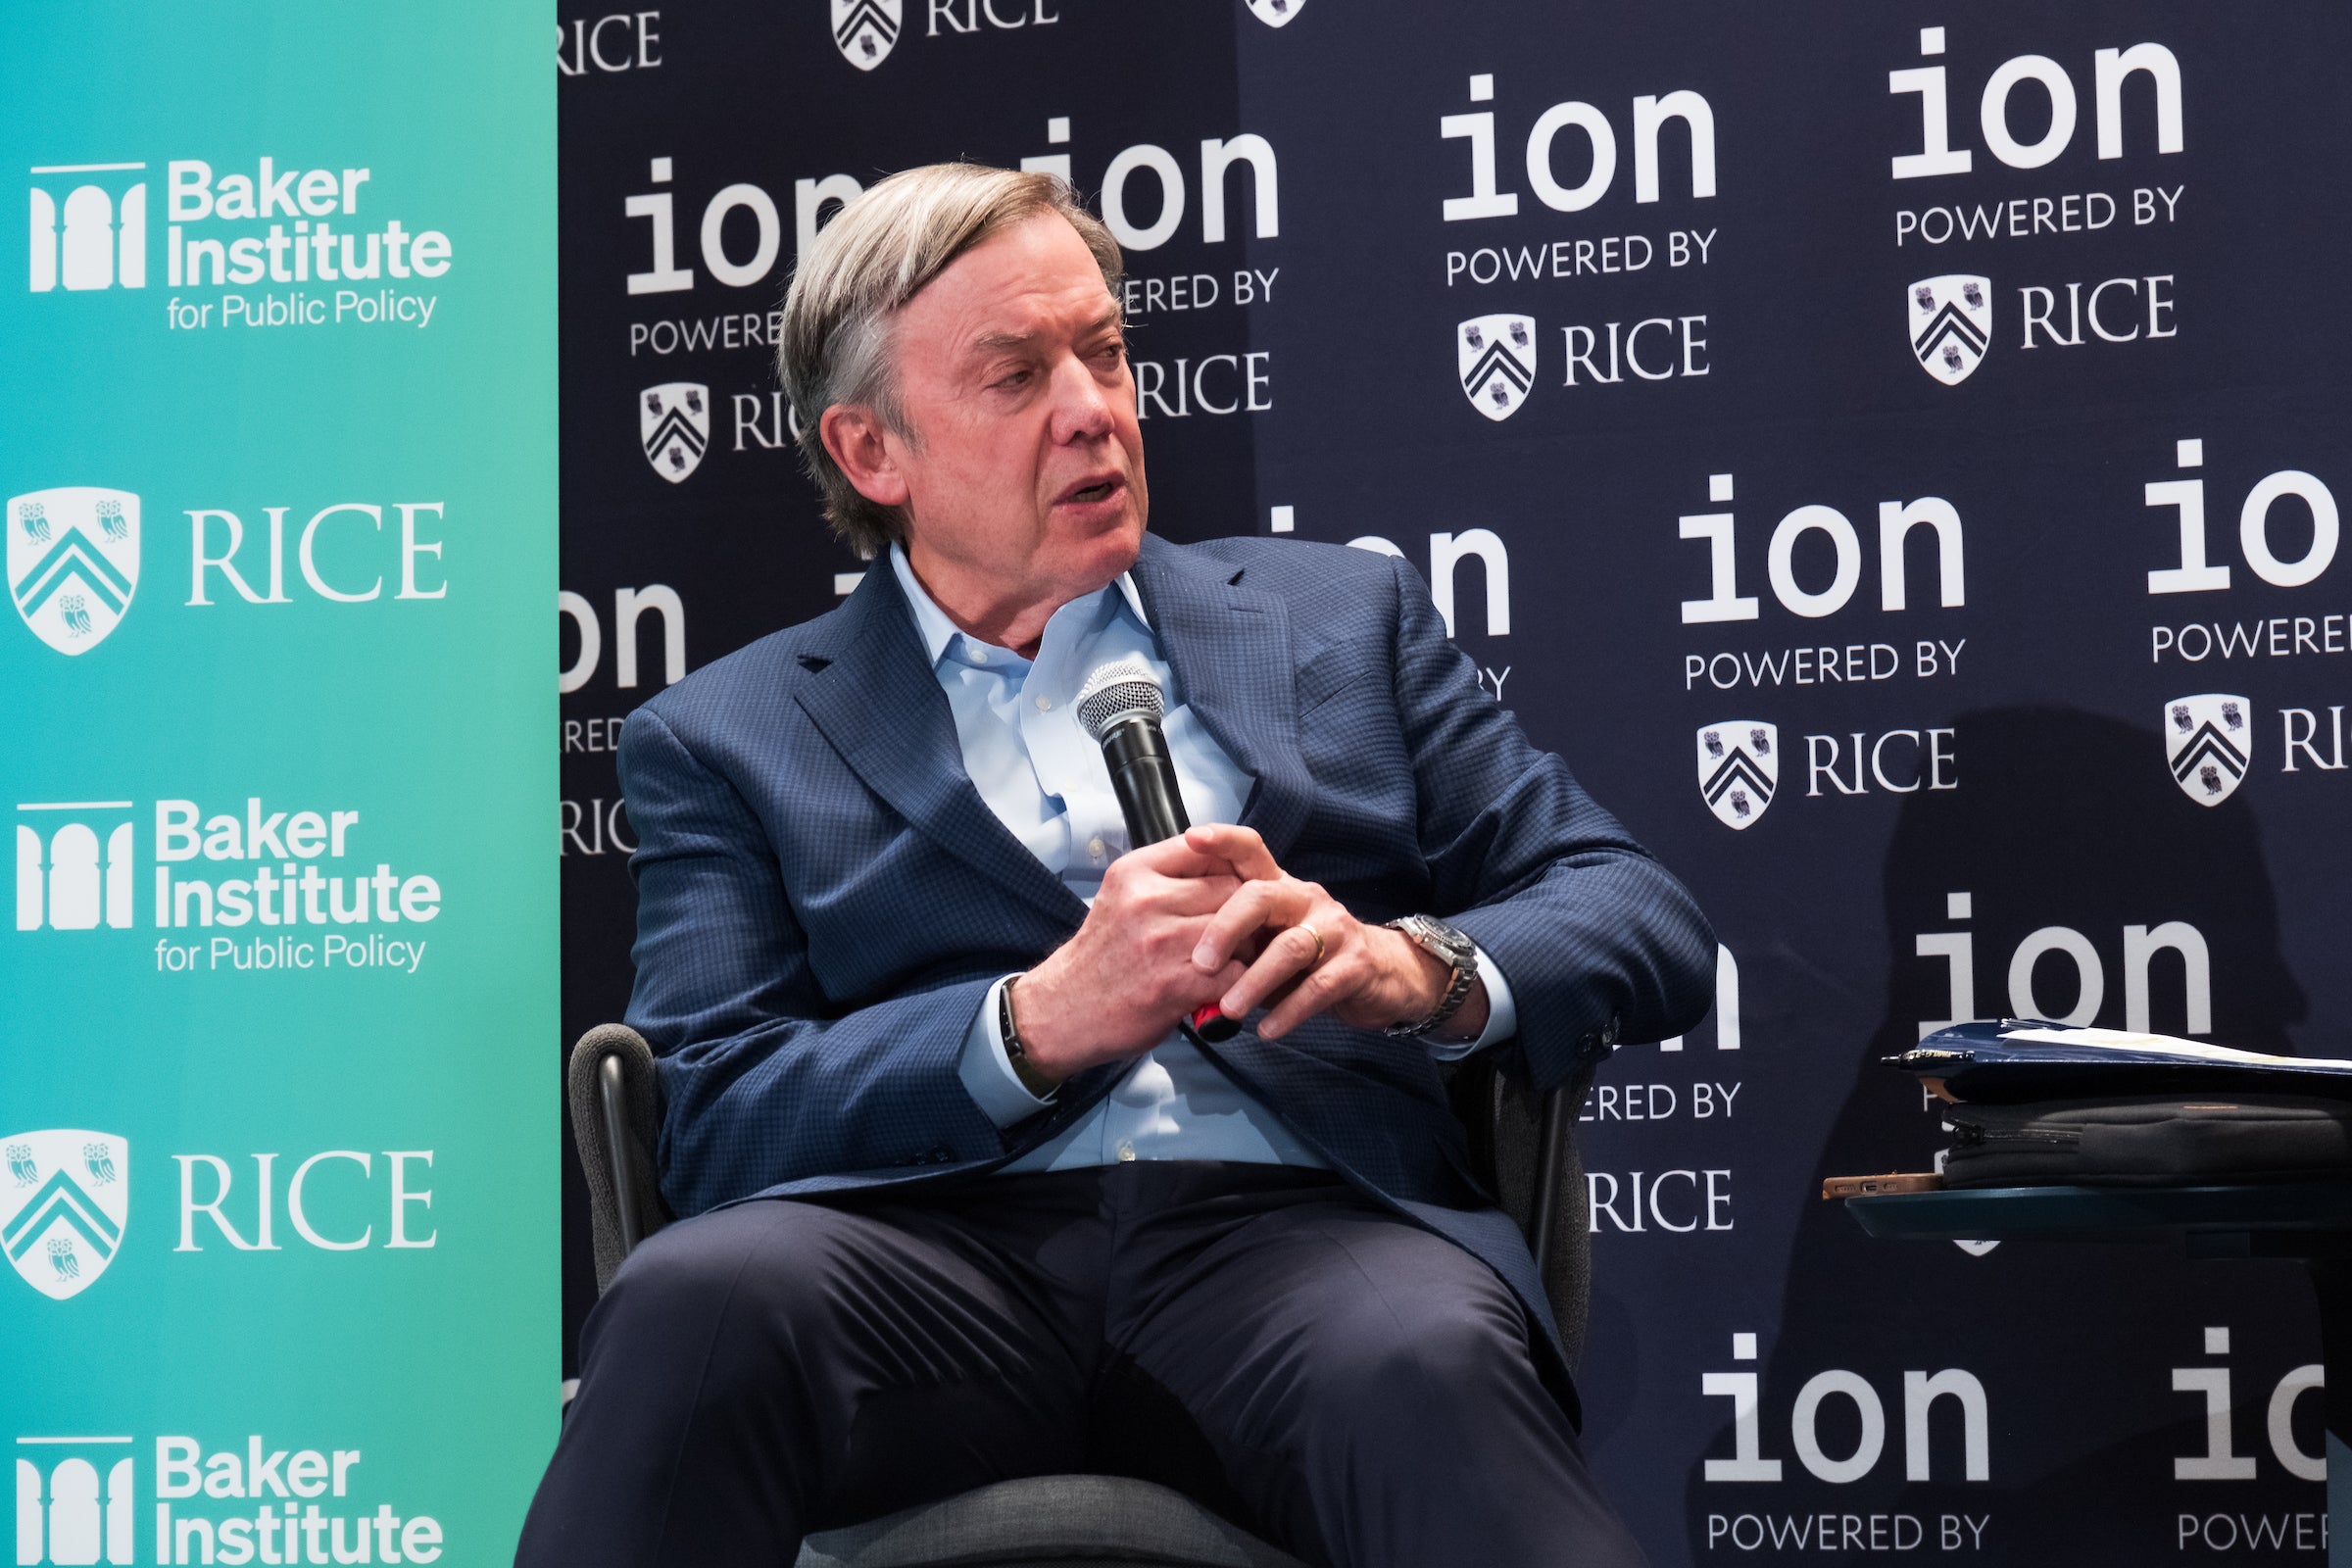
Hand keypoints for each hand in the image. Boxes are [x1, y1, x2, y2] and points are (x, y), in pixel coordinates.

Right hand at [1012, 836, 1248, 1081]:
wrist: (1067, 1009)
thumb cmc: (1103, 954)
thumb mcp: (1122, 895)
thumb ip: (1168, 875)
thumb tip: (1226, 862)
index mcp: (1136, 871)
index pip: (1209, 849)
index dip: (1229, 870)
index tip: (1233, 888)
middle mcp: (1147, 900)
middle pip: (1232, 889)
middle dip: (1241, 911)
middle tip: (1239, 931)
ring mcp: (1163, 941)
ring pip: (1240, 930)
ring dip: (1244, 947)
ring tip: (1229, 959)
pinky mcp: (1177, 983)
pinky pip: (1235, 971)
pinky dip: (1237, 981)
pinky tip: (1221, 986)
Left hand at [1183, 824, 1487, 1041]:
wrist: (1381, 976)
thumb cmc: (1308, 959)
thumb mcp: (1267, 941)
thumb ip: (1232, 943)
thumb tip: (1175, 962)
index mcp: (1279, 886)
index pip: (1250, 850)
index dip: (1222, 841)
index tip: (1191, 839)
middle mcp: (1306, 898)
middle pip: (1262, 896)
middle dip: (1226, 928)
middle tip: (1200, 963)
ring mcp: (1335, 929)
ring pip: (1291, 947)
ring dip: (1256, 981)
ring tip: (1230, 1009)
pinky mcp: (1357, 964)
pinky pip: (1319, 986)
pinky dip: (1290, 1011)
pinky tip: (1267, 1030)